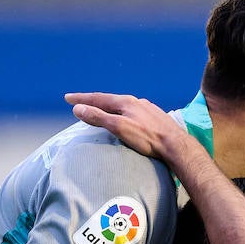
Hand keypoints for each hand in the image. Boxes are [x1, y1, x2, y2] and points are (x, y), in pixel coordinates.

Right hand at [65, 92, 196, 162]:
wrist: (176, 145)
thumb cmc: (148, 138)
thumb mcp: (119, 127)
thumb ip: (98, 117)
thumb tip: (78, 109)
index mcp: (125, 102)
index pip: (98, 98)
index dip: (81, 99)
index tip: (67, 98)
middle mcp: (136, 102)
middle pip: (110, 100)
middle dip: (94, 101)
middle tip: (81, 103)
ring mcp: (147, 109)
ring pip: (123, 106)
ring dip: (109, 107)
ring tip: (101, 110)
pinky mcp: (155, 118)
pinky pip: (134, 113)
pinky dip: (123, 113)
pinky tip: (126, 118)